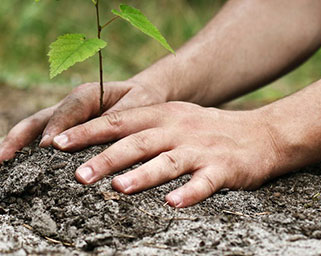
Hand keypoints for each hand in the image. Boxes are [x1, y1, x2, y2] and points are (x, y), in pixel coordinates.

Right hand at [0, 79, 167, 175]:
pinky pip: (33, 143)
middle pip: (34, 122)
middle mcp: (65, 106)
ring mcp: (57, 120)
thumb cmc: (142, 101)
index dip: (55, 128)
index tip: (46, 149)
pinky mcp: (56, 132)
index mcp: (86, 94)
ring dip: (7, 151)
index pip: (66, 111)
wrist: (141, 95)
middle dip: (14, 143)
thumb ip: (121, 118)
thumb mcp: (139, 106)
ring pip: (27, 133)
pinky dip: (15, 157)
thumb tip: (103, 137)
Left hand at [51, 102, 280, 206]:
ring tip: (118, 189)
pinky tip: (173, 204)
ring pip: (167, 161)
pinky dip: (189, 193)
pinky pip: (204, 182)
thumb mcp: (172, 119)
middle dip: (106, 158)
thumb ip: (138, 128)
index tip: (57, 143)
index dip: (86, 131)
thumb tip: (92, 142)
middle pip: (136, 142)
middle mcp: (177, 129)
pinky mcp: (224, 169)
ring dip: (142, 175)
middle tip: (78, 175)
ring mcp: (200, 148)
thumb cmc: (205, 130)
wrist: (263, 133)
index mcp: (161, 115)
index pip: (117, 121)